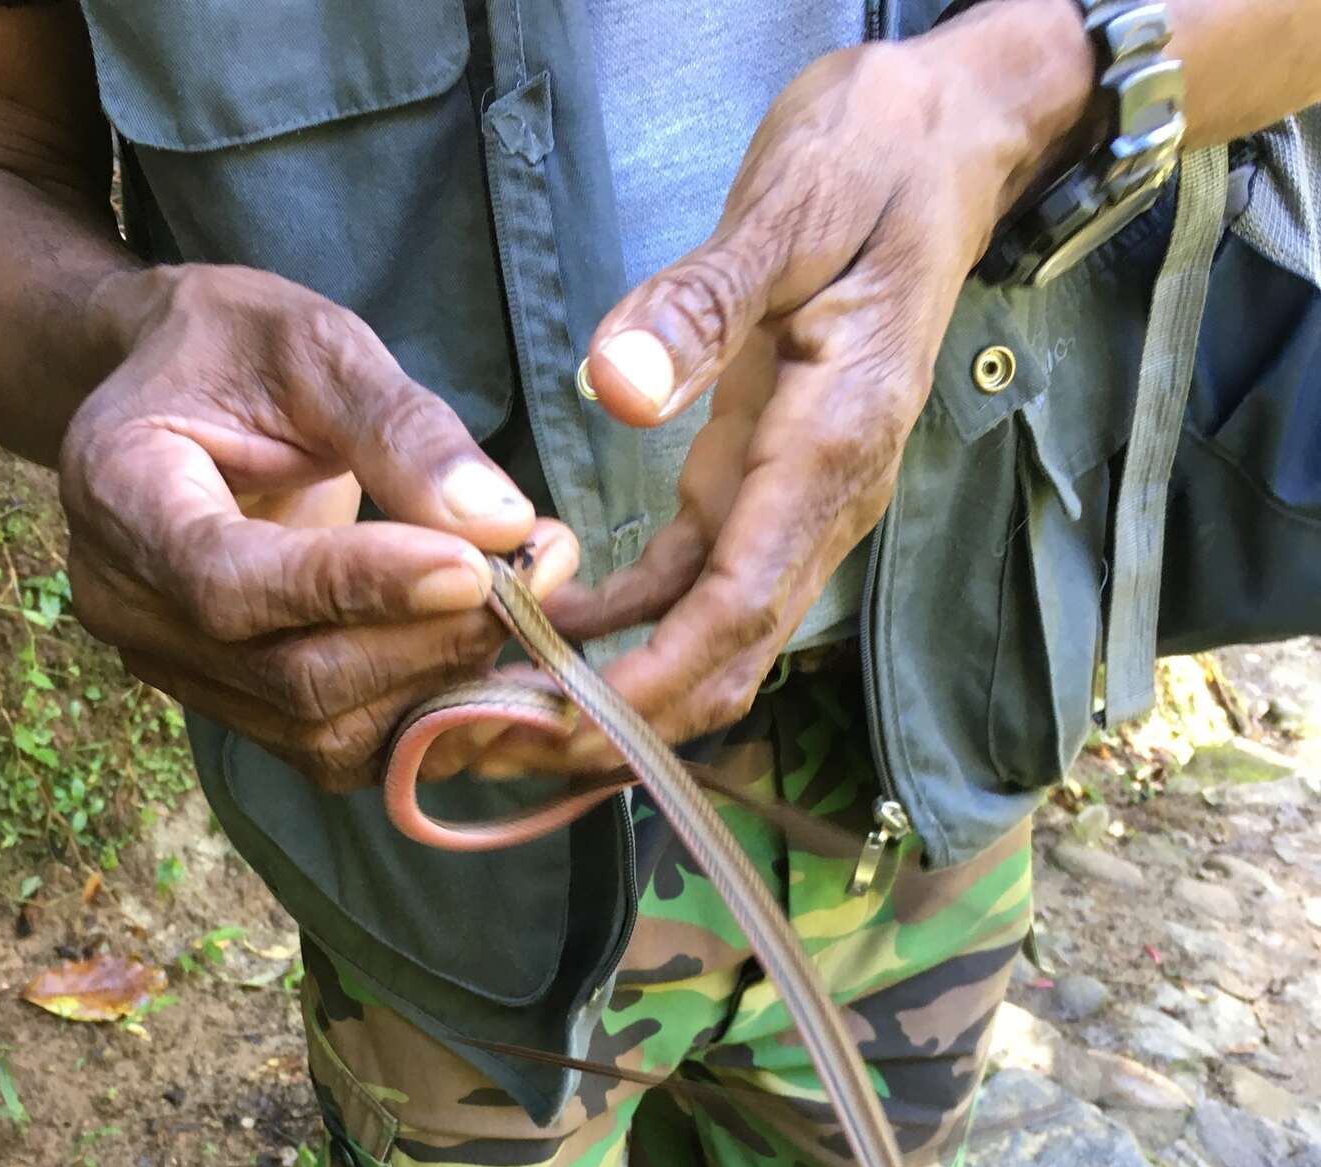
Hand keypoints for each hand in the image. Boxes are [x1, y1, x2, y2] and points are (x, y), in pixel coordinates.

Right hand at [60, 263, 579, 789]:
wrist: (174, 392)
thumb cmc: (234, 348)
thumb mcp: (313, 345)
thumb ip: (401, 428)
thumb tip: (501, 524)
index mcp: (119, 492)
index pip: (231, 583)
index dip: (355, 588)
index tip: (473, 566)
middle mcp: (129, 604)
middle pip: (290, 675)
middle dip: (427, 639)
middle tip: (536, 580)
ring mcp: (176, 670)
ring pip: (321, 731)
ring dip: (439, 687)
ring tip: (521, 611)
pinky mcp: (232, 706)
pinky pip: (334, 749)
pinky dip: (421, 721)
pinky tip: (482, 661)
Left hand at [475, 0, 1092, 775]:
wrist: (945, 146)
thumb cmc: (875, 163)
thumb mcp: (789, 208)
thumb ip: (703, 303)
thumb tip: (616, 385)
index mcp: (830, 447)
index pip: (738, 606)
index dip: (652, 685)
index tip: (562, 727)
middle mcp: (819, 502)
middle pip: (722, 658)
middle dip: (618, 723)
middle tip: (496, 747)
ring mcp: (790, 503)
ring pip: (705, 641)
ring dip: (611, 692)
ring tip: (499, 714)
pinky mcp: (760, 486)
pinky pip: (688, 586)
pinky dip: (619, 625)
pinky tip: (540, 631)